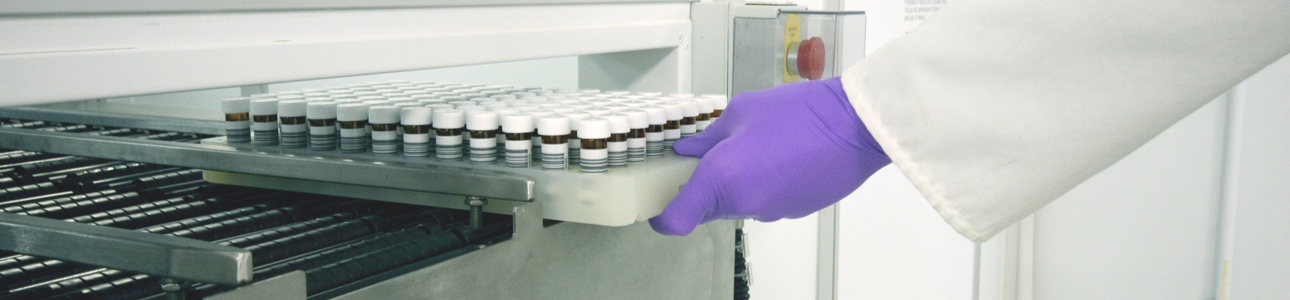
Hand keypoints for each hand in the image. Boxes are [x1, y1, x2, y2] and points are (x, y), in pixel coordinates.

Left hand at [650, 77, 890, 234]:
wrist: (855, 127)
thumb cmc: (799, 113)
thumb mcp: (743, 112)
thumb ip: (709, 137)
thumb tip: (687, 152)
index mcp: (721, 178)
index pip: (676, 221)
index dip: (663, 217)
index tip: (660, 203)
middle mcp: (742, 203)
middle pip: (706, 209)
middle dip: (703, 188)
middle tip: (713, 156)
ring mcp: (769, 211)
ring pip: (737, 204)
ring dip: (737, 184)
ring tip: (758, 148)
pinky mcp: (792, 211)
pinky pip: (764, 201)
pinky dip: (764, 185)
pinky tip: (782, 157)